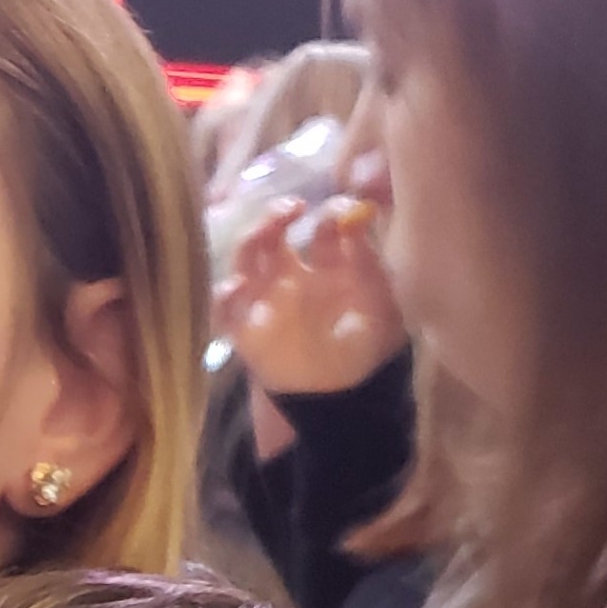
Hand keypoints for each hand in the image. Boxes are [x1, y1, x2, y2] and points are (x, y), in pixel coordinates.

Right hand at [214, 191, 407, 399]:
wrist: (347, 400)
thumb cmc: (367, 351)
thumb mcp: (381, 304)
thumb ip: (370, 264)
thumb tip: (358, 218)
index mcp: (328, 267)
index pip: (321, 227)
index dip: (329, 212)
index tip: (341, 210)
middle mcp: (292, 277)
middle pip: (275, 233)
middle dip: (279, 214)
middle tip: (294, 207)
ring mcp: (265, 300)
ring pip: (246, 258)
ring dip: (252, 237)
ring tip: (266, 229)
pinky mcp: (246, 330)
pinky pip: (225, 310)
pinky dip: (225, 296)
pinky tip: (237, 288)